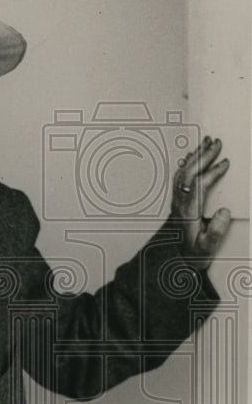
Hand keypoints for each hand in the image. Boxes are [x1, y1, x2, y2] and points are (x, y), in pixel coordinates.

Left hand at [170, 135, 230, 268]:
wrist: (176, 261)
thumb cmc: (194, 254)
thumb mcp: (208, 248)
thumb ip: (217, 232)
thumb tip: (224, 212)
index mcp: (189, 212)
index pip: (199, 185)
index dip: (212, 172)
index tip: (225, 162)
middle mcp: (180, 204)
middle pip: (189, 173)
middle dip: (204, 155)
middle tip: (216, 142)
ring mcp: (177, 201)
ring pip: (183, 172)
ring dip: (195, 156)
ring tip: (206, 142)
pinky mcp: (177, 202)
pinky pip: (179, 177)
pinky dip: (188, 164)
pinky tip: (193, 157)